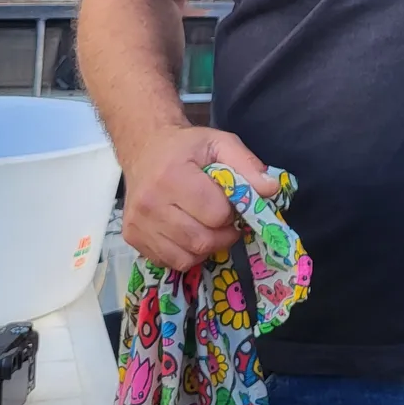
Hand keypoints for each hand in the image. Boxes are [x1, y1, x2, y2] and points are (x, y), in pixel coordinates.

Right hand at [121, 125, 281, 271]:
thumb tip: (271, 190)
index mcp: (173, 176)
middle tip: (228, 221)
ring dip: (207, 247)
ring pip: (186, 257)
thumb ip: (248, 166)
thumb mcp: (221, 143)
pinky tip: (191, 233)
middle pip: (201, 240)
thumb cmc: (187, 146)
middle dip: (223, 235)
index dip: (232, 211)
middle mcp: (150, 204)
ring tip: (210, 227)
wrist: (146, 148)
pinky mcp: (132, 238)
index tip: (232, 202)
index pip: (215, 213)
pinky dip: (187, 254)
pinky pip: (169, 262)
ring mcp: (138, 224)